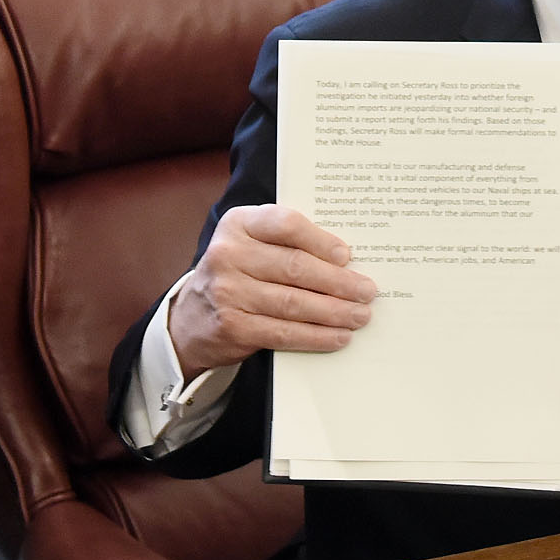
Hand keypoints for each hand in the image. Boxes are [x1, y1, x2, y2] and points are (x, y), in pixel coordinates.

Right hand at [167, 203, 378, 370]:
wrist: (191, 318)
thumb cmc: (236, 274)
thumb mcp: (250, 244)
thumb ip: (286, 241)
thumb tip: (345, 259)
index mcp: (238, 223)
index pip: (285, 223)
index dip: (320, 240)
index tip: (347, 255)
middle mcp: (228, 254)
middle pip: (295, 267)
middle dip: (338, 281)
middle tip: (367, 291)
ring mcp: (228, 292)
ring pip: (294, 303)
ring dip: (334, 311)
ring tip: (360, 315)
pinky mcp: (233, 327)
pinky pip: (284, 332)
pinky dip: (316, 336)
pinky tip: (338, 336)